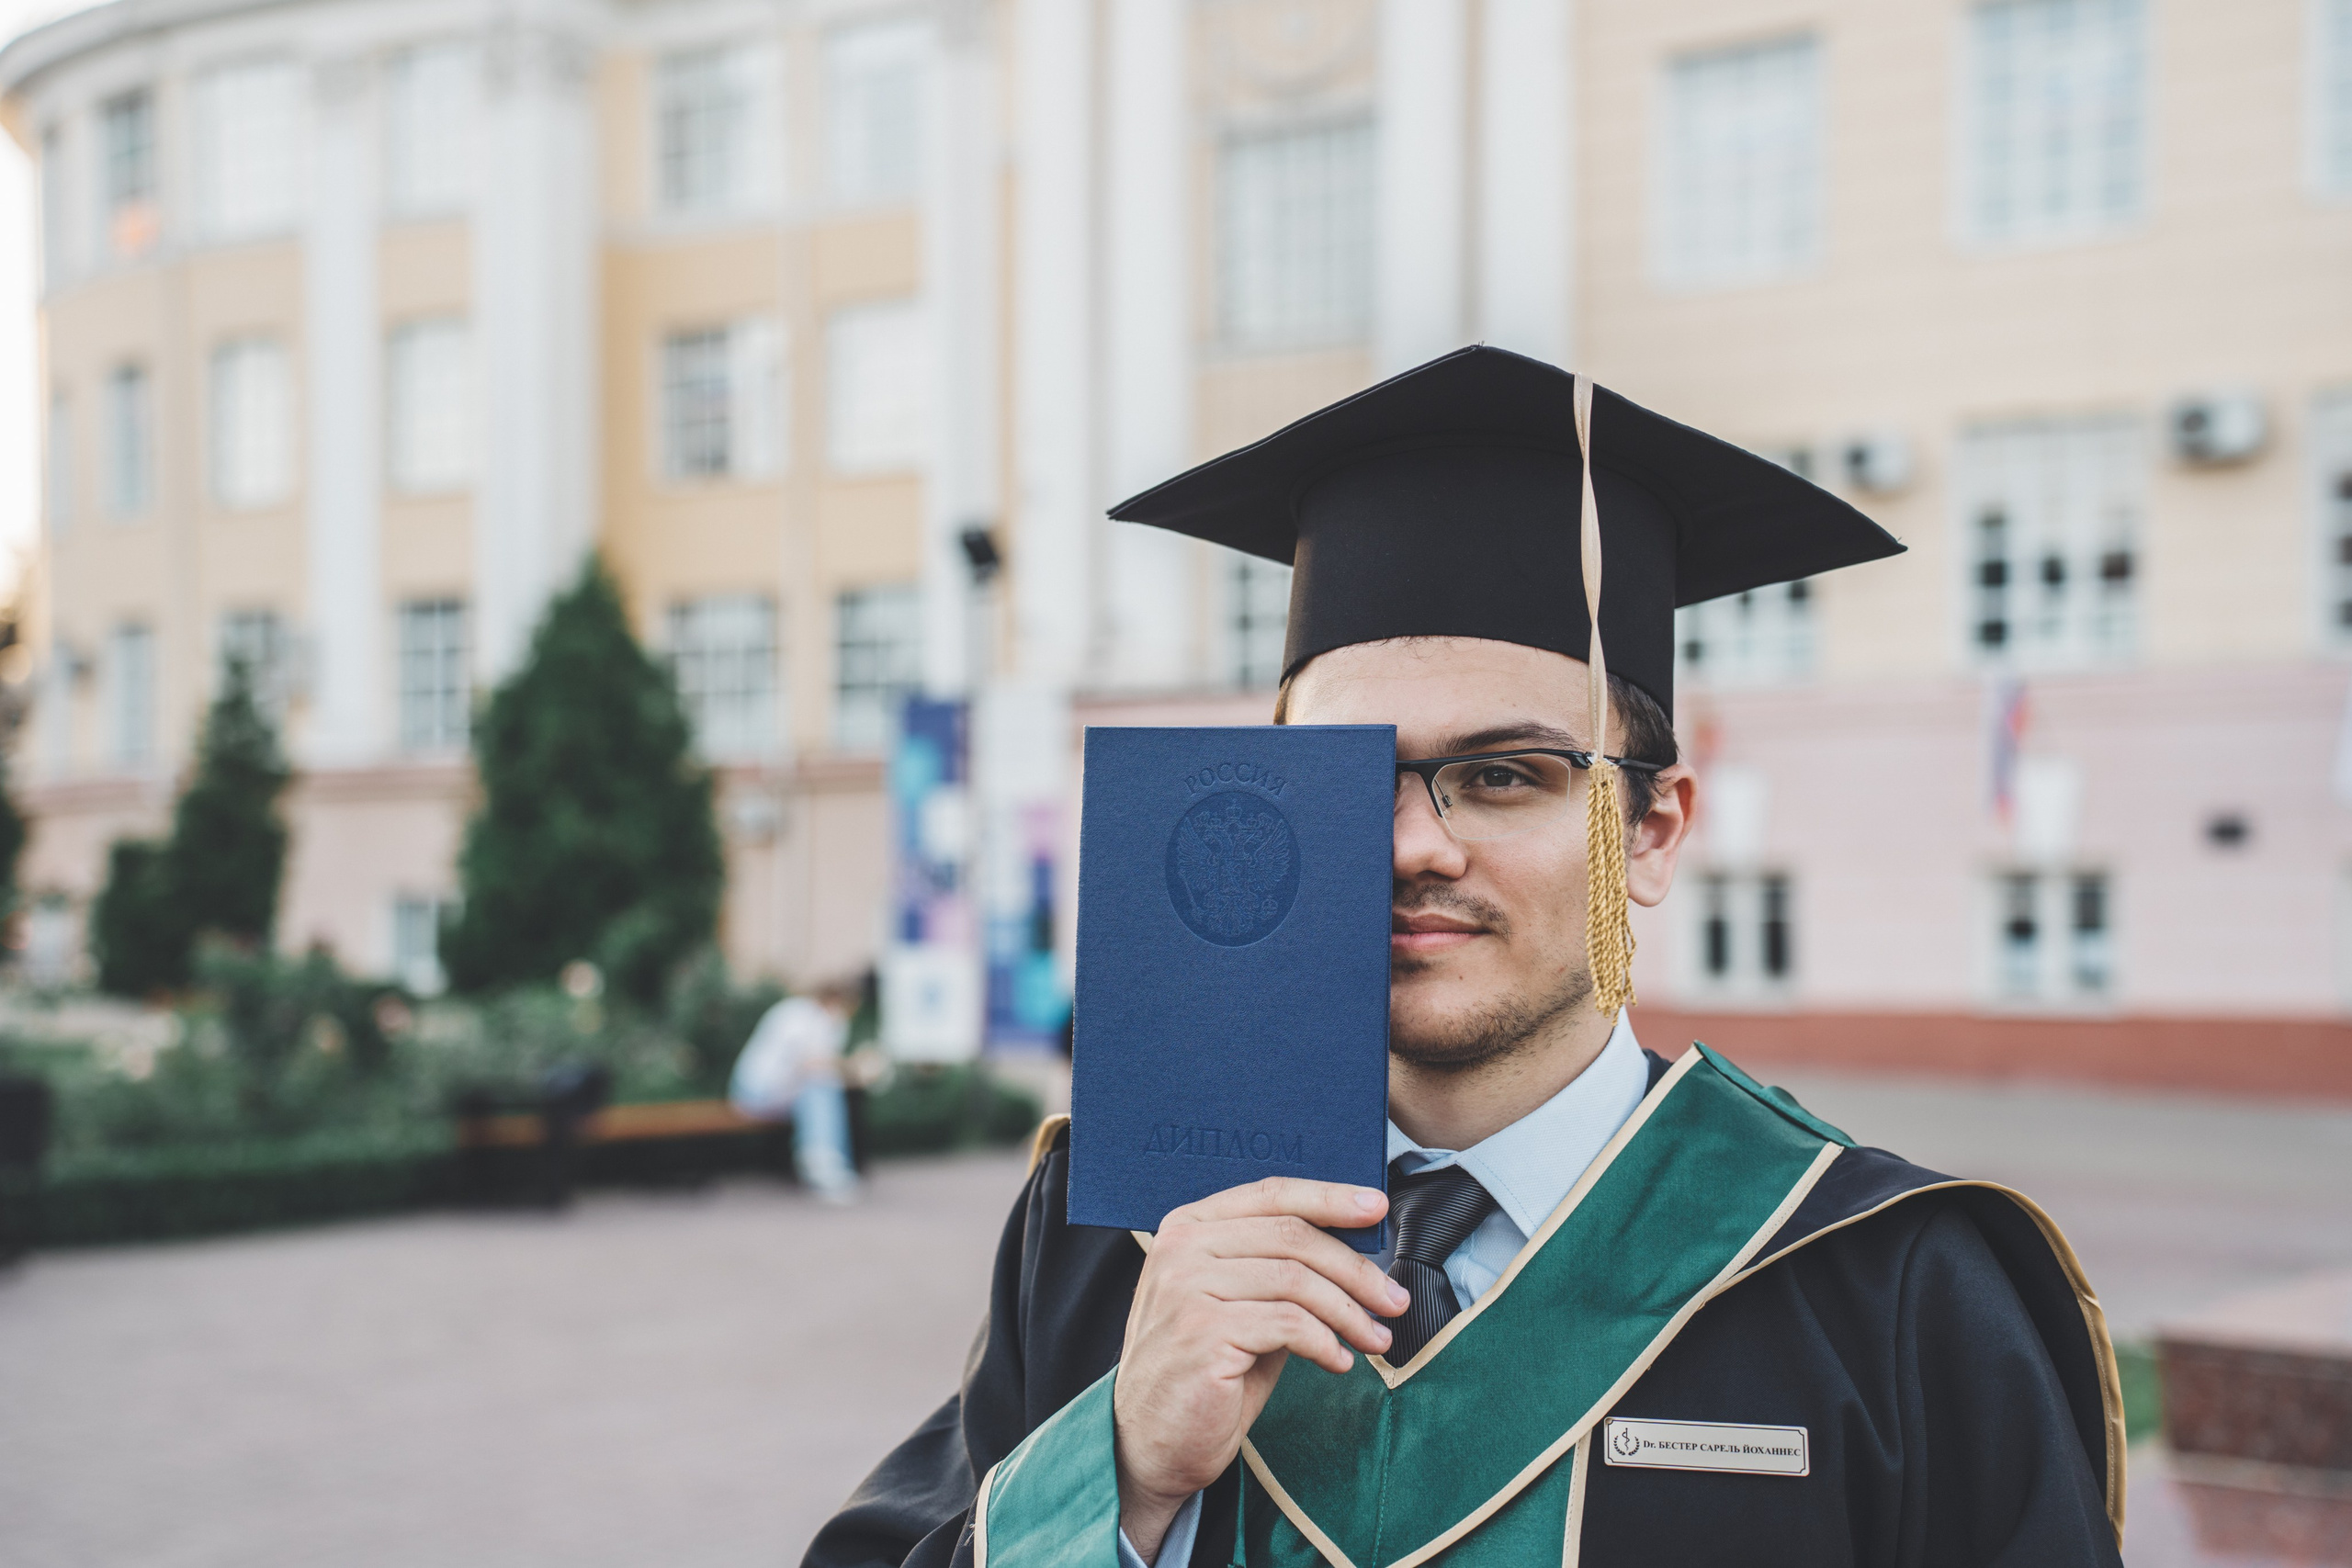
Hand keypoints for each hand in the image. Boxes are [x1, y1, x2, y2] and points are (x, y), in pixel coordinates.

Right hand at [1112, 1178, 1404, 1560]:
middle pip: (1292, 1236)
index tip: (1375, 1208)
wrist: (1150, 1442)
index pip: (1271, 1195)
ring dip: (1350, 1312)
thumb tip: (1352, 1250)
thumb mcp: (1238, 1304)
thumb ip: (1276, 1269)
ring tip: (1375, 1338)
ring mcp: (1187, 1288)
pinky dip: (1326, 1343)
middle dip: (1356, 1269)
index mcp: (1187, 1227)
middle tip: (1393, 1299)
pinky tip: (1338, 1361)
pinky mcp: (1202, 1333)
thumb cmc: (1202, 1373)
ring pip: (1296, 1280)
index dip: (1330, 1198)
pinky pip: (1289, 1325)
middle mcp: (1181, 1248)